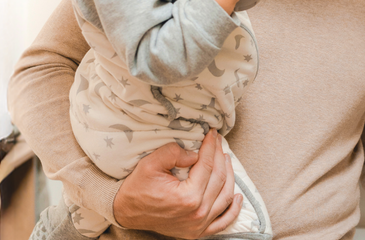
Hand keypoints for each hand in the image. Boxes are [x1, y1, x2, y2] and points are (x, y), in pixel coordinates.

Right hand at [113, 130, 242, 237]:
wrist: (126, 212)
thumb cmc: (137, 188)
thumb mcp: (150, 164)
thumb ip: (174, 153)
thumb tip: (196, 153)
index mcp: (187, 197)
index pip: (207, 165)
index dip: (211, 146)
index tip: (213, 133)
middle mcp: (197, 213)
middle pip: (219, 179)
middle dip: (220, 156)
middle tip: (218, 142)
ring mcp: (199, 225)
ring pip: (225, 197)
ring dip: (230, 176)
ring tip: (226, 160)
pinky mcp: (197, 232)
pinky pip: (223, 222)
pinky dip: (233, 210)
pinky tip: (239, 196)